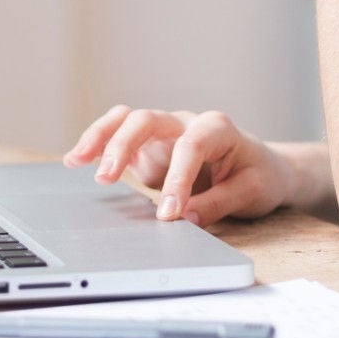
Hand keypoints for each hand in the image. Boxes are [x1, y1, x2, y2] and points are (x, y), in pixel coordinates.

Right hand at [62, 106, 292, 226]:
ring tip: (76, 160)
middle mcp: (185, 122)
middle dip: (123, 145)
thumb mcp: (251, 192)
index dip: (177, 178)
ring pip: (125, 119)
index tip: (169, 213)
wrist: (262, 166)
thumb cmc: (258, 175)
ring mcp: (164, 131)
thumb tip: (186, 218)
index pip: (190, 146)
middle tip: (106, 178)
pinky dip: (97, 144)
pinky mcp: (149, 146)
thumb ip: (218, 203)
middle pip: (147, 119)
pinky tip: (76, 160)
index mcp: (217, 128)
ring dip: (101, 137)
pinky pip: (118, 135)